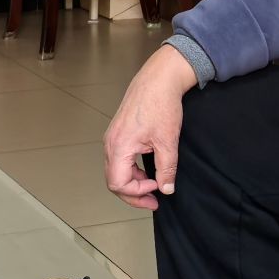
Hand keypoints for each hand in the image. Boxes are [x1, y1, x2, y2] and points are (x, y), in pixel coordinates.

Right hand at [102, 44, 196, 210]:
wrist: (159, 79)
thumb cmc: (161, 104)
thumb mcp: (168, 141)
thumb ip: (166, 169)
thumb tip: (166, 189)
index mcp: (119, 147)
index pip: (118, 184)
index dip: (137, 193)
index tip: (157, 188)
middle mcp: (111, 143)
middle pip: (113, 180)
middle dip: (133, 193)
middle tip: (153, 200)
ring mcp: (112, 137)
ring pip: (115, 170)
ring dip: (132, 182)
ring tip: (152, 185)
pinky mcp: (118, 132)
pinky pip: (118, 159)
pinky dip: (130, 169)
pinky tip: (146, 169)